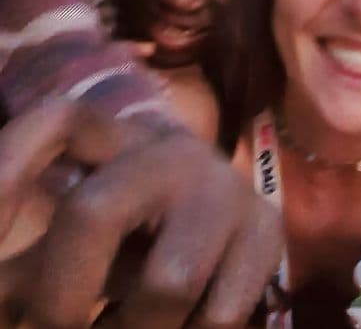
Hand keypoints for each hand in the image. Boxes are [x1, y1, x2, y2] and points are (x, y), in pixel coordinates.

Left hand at [0, 99, 281, 328]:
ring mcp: (223, 187)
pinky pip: (221, 313)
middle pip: (96, 210)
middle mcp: (170, 151)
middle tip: (50, 328)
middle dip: (60, 295)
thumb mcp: (77, 239)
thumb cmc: (132, 233)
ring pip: (168, 281)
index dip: (13, 161)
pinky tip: (178, 327)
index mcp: (113, 139)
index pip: (60, 120)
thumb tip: (1, 295)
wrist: (221, 235)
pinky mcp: (266, 228)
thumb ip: (27, 268)